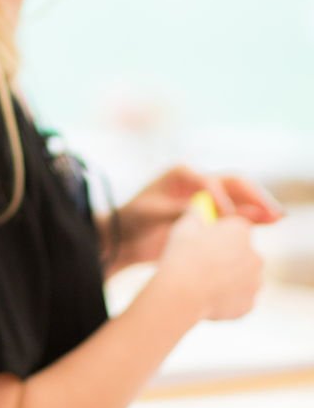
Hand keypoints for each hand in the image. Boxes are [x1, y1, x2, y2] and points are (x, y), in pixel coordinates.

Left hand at [110, 165, 281, 269]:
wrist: (129, 234)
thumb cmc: (135, 219)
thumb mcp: (151, 213)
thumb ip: (177, 211)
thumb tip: (204, 211)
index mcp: (181, 173)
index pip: (209, 180)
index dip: (221, 197)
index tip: (227, 216)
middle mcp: (199, 181)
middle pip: (233, 182)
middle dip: (253, 195)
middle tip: (271, 210)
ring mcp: (208, 195)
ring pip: (241, 196)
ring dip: (259, 204)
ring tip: (277, 216)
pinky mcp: (213, 211)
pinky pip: (238, 211)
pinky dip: (253, 215)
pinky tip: (271, 222)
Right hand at [157, 211, 263, 320]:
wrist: (183, 293)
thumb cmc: (183, 255)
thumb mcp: (185, 225)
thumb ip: (197, 213)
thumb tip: (199, 205)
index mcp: (241, 230)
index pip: (236, 228)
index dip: (220, 234)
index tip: (205, 241)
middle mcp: (255, 254)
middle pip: (242, 253)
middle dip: (228, 256)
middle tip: (202, 263)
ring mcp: (255, 281)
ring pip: (242, 277)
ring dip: (229, 278)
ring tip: (203, 283)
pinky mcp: (250, 304)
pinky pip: (240, 298)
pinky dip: (228, 298)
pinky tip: (208, 297)